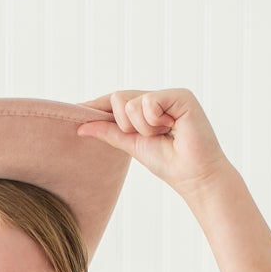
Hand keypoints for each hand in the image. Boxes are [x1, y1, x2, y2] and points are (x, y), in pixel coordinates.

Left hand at [73, 88, 230, 194]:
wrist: (195, 176)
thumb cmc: (170, 164)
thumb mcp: (133, 146)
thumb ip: (110, 132)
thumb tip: (81, 126)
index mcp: (146, 109)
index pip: (116, 102)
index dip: (97, 106)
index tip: (75, 110)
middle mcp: (156, 98)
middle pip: (118, 98)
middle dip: (125, 124)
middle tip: (149, 137)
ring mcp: (168, 95)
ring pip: (130, 102)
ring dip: (142, 127)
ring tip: (163, 134)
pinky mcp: (180, 95)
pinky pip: (148, 101)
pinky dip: (153, 121)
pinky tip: (171, 128)